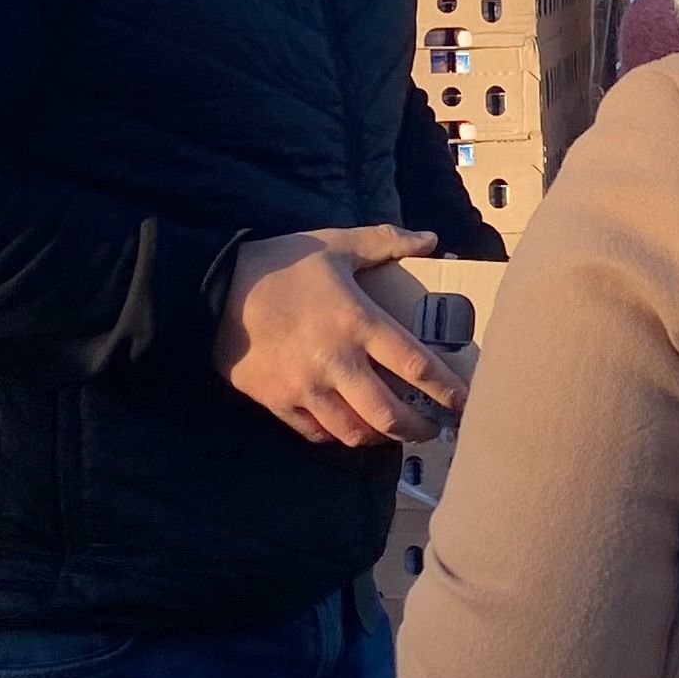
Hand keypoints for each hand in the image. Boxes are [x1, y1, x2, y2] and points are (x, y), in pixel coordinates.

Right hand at [216, 225, 468, 448]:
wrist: (212, 288)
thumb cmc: (281, 263)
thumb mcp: (335, 243)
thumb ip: (385, 242)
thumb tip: (429, 239)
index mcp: (358, 323)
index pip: (416, 366)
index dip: (448, 390)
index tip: (466, 403)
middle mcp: (337, 363)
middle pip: (390, 415)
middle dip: (419, 429)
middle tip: (433, 429)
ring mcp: (306, 388)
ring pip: (355, 433)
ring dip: (380, 438)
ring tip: (393, 433)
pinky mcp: (278, 402)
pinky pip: (316, 433)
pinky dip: (338, 435)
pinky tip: (349, 427)